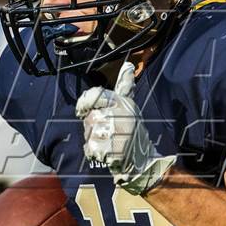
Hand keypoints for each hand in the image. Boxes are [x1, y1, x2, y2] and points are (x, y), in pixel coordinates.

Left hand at [76, 62, 175, 194]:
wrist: (142, 161)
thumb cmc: (132, 131)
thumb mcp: (130, 106)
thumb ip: (125, 86)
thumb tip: (128, 64)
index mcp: (124, 103)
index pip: (96, 94)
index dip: (85, 102)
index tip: (83, 109)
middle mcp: (122, 116)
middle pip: (90, 117)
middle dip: (93, 126)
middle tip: (107, 132)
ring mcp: (117, 133)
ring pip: (89, 132)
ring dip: (94, 139)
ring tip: (109, 143)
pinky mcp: (111, 150)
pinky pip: (90, 147)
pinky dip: (94, 152)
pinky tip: (107, 153)